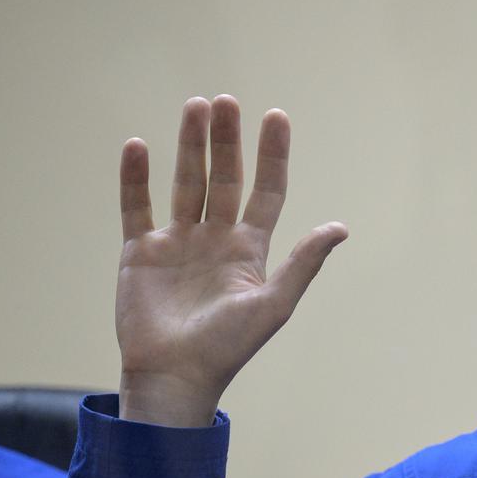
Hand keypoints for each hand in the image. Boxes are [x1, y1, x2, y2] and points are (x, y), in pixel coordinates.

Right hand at [116, 95, 347, 426]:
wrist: (176, 376)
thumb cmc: (229, 347)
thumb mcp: (274, 303)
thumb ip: (304, 263)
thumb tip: (341, 227)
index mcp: (250, 250)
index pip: (266, 191)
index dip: (272, 156)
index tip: (276, 117)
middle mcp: (216, 239)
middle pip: (224, 179)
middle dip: (227, 141)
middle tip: (226, 101)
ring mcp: (178, 243)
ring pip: (186, 183)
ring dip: (189, 146)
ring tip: (195, 106)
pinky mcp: (141, 252)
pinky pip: (137, 206)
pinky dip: (135, 178)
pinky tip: (138, 146)